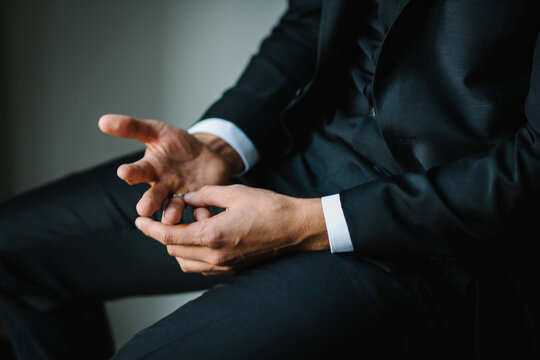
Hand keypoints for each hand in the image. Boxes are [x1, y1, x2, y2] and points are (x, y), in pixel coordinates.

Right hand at [99, 114, 243, 223]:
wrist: (206, 155)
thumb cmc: (177, 144)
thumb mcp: (157, 131)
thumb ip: (133, 127)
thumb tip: (102, 121)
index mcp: (150, 169)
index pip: (137, 171)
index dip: (130, 172)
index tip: (123, 172)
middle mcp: (162, 186)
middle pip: (153, 197)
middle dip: (148, 203)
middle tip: (143, 209)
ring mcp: (179, 196)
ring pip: (173, 208)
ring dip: (171, 213)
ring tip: (171, 216)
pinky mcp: (198, 201)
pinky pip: (198, 209)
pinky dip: (200, 213)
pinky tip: (203, 214)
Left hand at [134, 184, 329, 274]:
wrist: (295, 228)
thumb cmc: (269, 207)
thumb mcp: (235, 193)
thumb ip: (205, 194)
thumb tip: (187, 196)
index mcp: (213, 235)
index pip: (168, 237)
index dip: (149, 229)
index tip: (139, 220)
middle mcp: (215, 255)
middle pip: (174, 251)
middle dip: (166, 234)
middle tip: (177, 213)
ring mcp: (224, 265)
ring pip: (186, 263)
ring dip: (179, 246)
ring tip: (194, 223)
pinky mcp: (232, 268)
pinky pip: (202, 266)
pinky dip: (193, 253)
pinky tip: (205, 235)